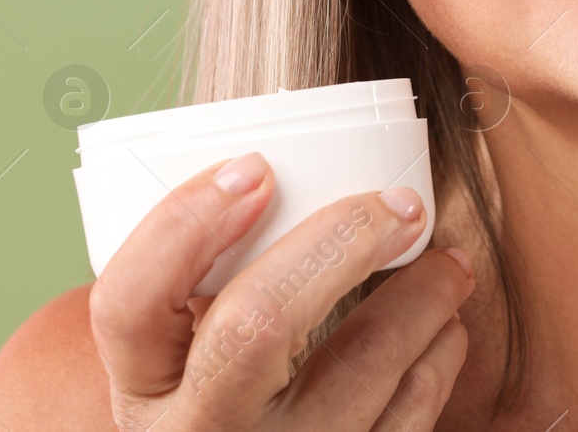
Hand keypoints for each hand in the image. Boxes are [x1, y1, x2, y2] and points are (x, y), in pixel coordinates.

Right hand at [88, 152, 473, 430]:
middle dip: (342, 243)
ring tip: (448, 263)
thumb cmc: (222, 408)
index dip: (186, 225)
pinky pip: (408, 416)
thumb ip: (210, 288)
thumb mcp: (181, 365)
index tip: (255, 169)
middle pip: (258, 323)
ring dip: (422, 297)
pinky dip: (437, 359)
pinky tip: (443, 328)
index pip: (129, 303)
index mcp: (142, 390)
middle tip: (401, 205)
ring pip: (362, 364)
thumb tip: (288, 180)